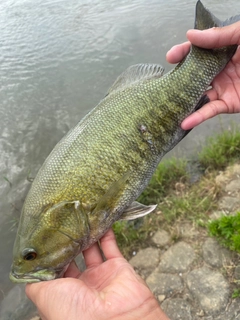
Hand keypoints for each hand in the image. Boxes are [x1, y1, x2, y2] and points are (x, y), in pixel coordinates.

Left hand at [26, 229, 168, 319]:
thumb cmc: (73, 312)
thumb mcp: (43, 295)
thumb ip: (34, 280)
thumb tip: (30, 267)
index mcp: (64, 293)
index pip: (56, 267)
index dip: (52, 251)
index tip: (48, 234)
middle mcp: (82, 285)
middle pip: (74, 256)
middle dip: (69, 240)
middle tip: (64, 222)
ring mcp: (101, 275)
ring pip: (91, 249)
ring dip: (86, 234)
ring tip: (79, 218)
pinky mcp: (118, 267)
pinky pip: (111, 246)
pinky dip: (106, 232)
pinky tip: (98, 220)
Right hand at [166, 21, 239, 129]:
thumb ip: (220, 36)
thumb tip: (190, 35)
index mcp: (225, 51)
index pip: (199, 51)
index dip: (184, 52)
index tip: (170, 57)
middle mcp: (220, 69)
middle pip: (194, 73)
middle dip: (179, 77)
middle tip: (165, 81)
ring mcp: (223, 87)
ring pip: (198, 94)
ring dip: (183, 99)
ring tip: (167, 104)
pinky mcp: (228, 104)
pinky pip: (209, 111)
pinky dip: (197, 118)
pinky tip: (184, 122)